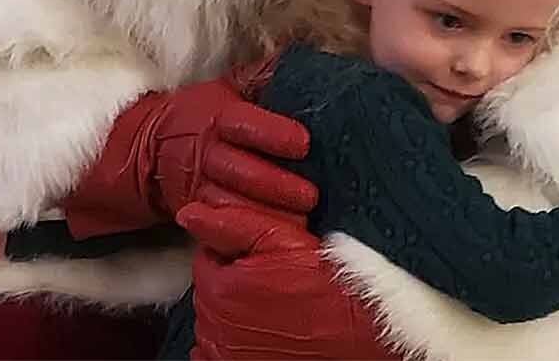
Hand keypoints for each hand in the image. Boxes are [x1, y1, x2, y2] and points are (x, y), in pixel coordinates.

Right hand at [63, 79, 317, 237]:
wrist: (150, 149)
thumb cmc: (201, 115)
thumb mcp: (225, 87)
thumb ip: (260, 78)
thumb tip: (296, 61)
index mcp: (217, 118)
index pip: (245, 126)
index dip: (274, 134)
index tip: (303, 143)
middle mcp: (208, 153)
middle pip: (242, 173)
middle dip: (278, 186)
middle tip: (311, 195)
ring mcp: (200, 187)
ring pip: (234, 207)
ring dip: (268, 217)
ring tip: (301, 223)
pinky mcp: (198, 213)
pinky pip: (222, 228)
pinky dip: (247, 235)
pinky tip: (273, 239)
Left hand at [176, 201, 396, 360]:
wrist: (367, 335)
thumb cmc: (334, 290)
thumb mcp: (286, 239)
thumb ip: (234, 222)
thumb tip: (191, 213)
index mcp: (221, 288)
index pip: (207, 256)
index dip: (236, 251)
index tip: (263, 255)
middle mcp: (216, 326)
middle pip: (210, 289)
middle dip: (234, 279)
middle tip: (274, 278)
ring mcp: (227, 355)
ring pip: (214, 321)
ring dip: (233, 312)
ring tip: (275, 304)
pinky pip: (215, 355)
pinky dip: (232, 343)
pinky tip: (263, 332)